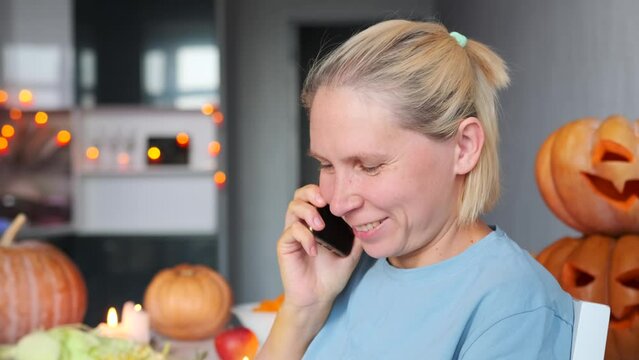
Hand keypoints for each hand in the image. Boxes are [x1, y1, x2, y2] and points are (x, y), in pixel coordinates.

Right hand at [277, 184, 362, 310]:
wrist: (318, 298)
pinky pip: (291, 231)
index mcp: (319, 221)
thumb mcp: (351, 253)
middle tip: (325, 202)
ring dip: (308, 212)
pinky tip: (314, 250)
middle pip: (301, 194)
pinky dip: (304, 237)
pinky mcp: (285, 245)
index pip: (321, 196)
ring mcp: (293, 233)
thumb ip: (357, 236)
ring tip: (320, 226)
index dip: (334, 193)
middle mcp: (305, 223)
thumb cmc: (331, 276)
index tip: (354, 201)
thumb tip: (369, 219)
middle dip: (312, 193)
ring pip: (293, 207)